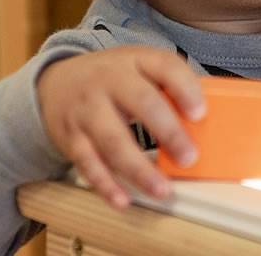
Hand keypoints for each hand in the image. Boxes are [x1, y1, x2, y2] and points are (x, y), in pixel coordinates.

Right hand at [36, 47, 206, 209]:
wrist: (56, 82)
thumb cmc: (112, 78)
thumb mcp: (138, 67)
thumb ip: (168, 86)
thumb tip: (204, 120)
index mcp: (134, 60)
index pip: (164, 66)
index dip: (185, 87)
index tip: (200, 112)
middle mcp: (108, 82)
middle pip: (141, 103)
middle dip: (168, 132)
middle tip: (189, 157)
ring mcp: (87, 110)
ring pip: (113, 140)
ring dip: (139, 169)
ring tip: (162, 190)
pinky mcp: (71, 138)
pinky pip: (88, 164)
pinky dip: (106, 185)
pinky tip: (123, 200)